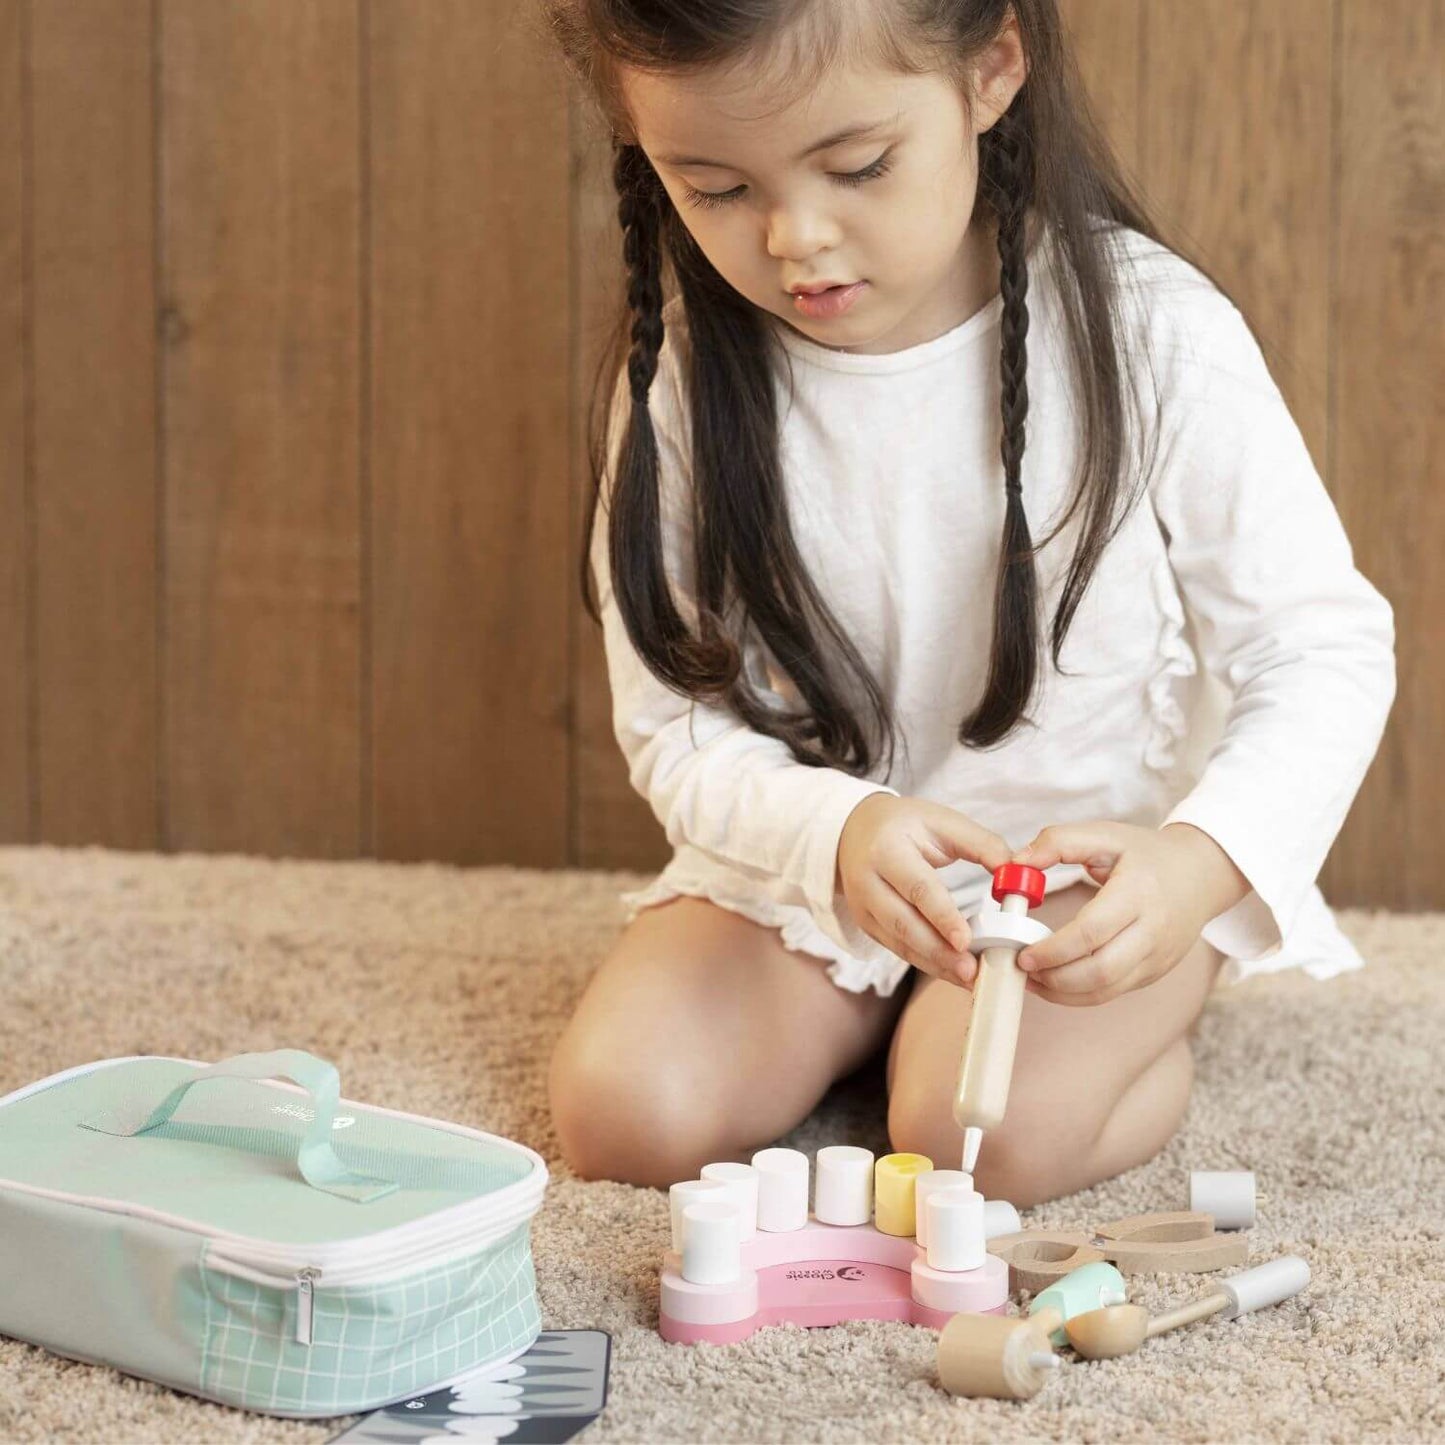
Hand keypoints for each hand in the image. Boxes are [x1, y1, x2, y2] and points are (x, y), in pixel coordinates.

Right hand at [836, 794, 1013, 986]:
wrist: (854, 831)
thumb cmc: (905, 825)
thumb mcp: (942, 820)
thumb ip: (982, 844)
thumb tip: (1016, 874)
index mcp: (886, 849)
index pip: (917, 888)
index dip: (942, 917)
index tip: (967, 941)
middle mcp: (867, 880)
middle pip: (904, 923)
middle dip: (939, 951)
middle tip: (971, 971)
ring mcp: (863, 907)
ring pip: (899, 942)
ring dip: (935, 964)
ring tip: (968, 977)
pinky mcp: (867, 924)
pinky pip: (898, 948)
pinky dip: (926, 962)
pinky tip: (951, 971)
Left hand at [1008, 821, 1250, 1005]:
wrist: (1200, 874)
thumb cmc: (1146, 854)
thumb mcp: (1105, 834)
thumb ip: (1058, 842)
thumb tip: (1017, 863)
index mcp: (1138, 893)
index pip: (1092, 932)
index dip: (1053, 949)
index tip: (1023, 951)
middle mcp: (1153, 930)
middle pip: (1100, 970)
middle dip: (1054, 977)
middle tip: (1022, 966)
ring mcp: (1157, 957)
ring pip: (1106, 990)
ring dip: (1063, 992)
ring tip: (1032, 977)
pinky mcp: (1155, 972)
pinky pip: (1114, 992)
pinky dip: (1080, 995)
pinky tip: (1054, 982)